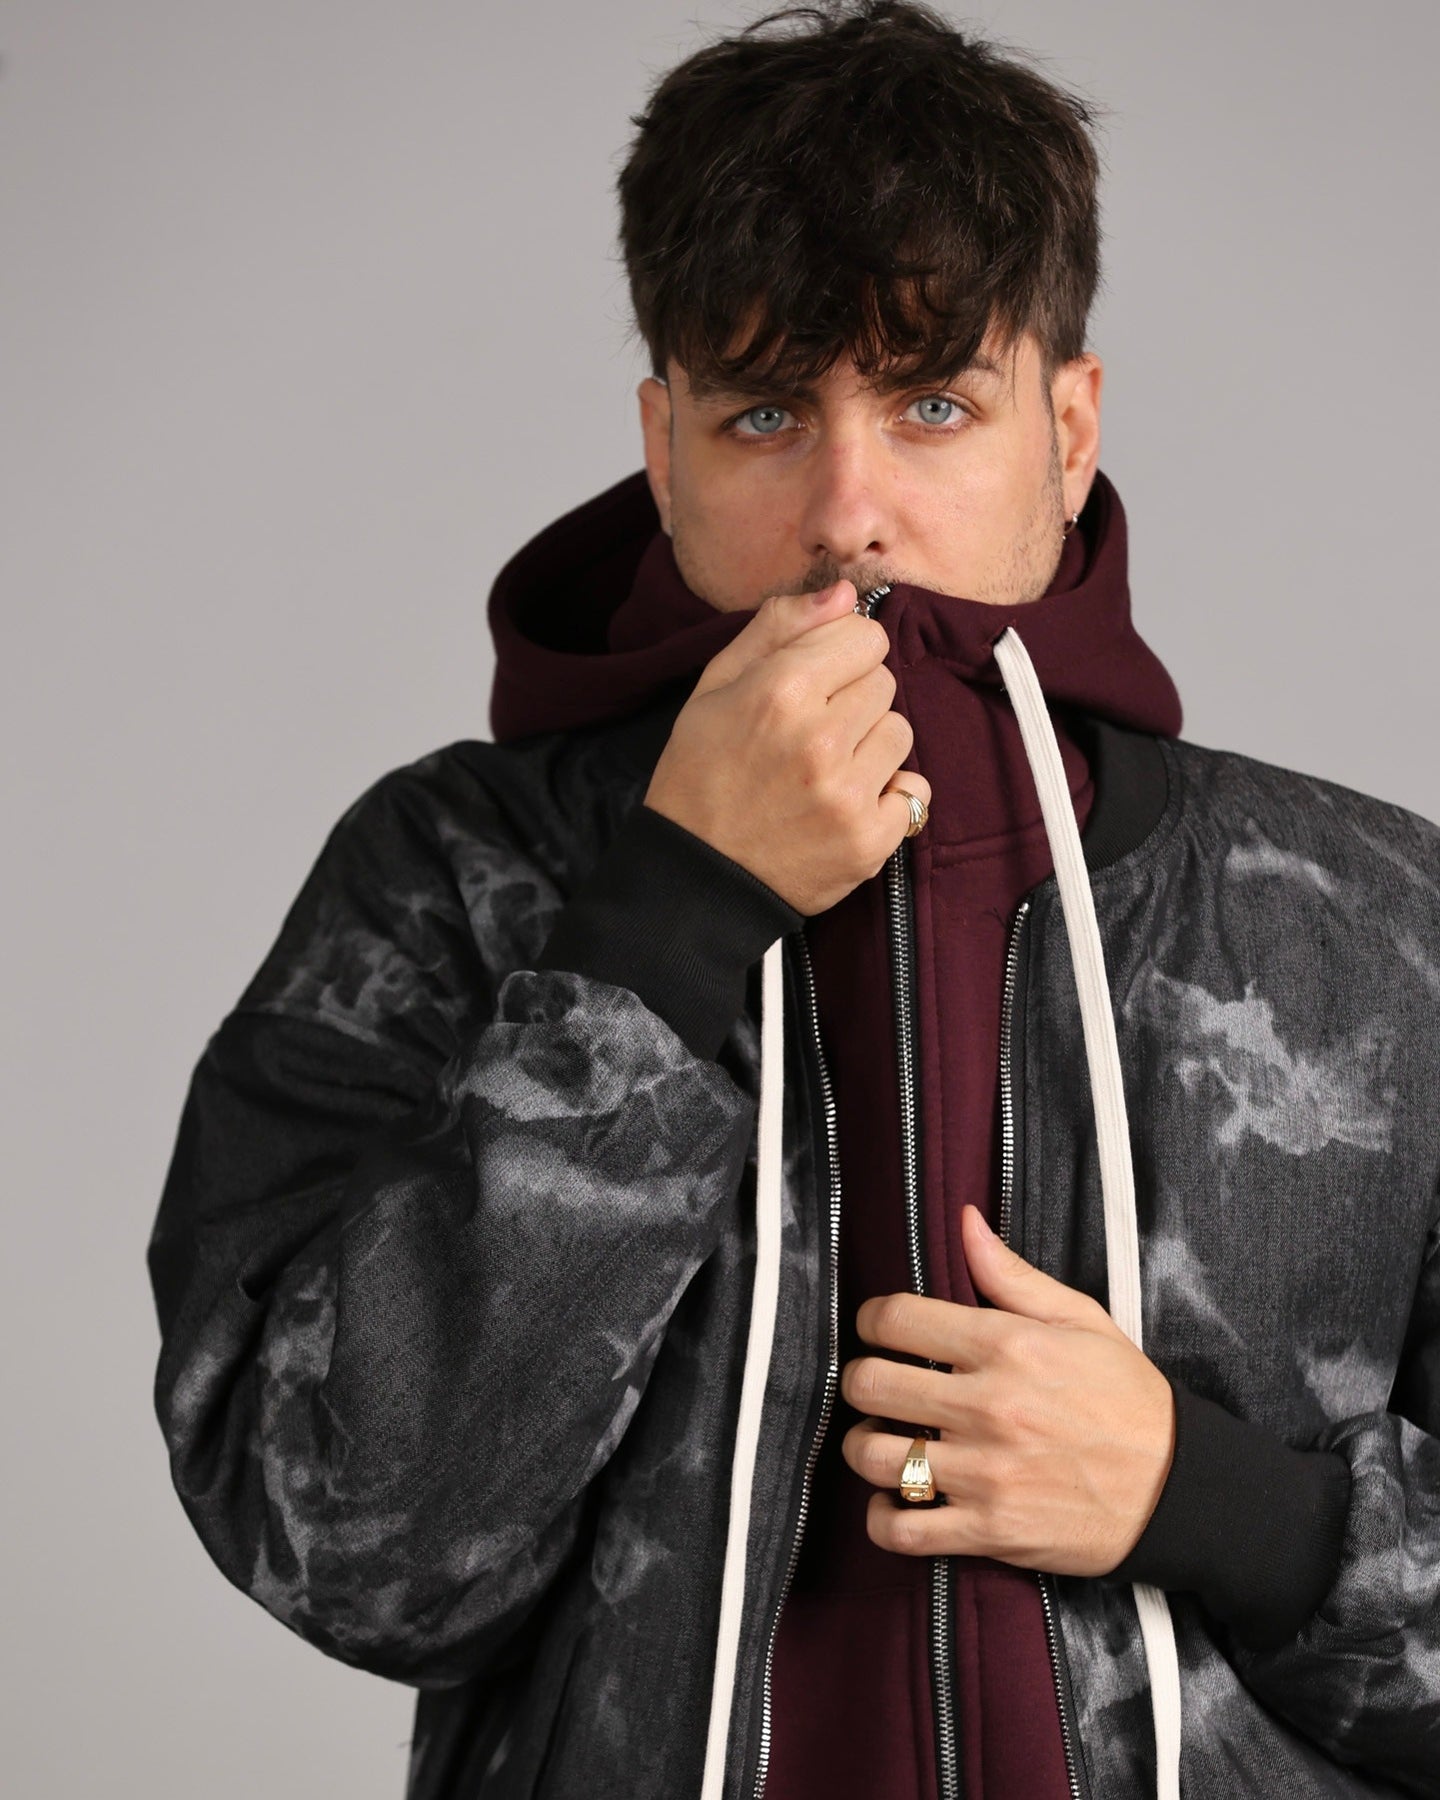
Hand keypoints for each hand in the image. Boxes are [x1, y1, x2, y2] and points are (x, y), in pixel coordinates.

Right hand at [642, 580, 932, 916]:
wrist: (695, 878)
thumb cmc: (700, 776)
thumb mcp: (714, 687)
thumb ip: (778, 629)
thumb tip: (843, 592)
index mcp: (780, 691)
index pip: (865, 636)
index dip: (841, 654)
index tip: (817, 680)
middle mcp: (820, 740)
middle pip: (884, 683)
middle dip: (853, 699)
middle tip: (810, 733)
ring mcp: (848, 794)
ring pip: (901, 732)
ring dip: (871, 746)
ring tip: (825, 769)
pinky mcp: (870, 841)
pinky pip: (915, 791)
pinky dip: (888, 796)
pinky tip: (845, 804)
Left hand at [838, 1204, 1174, 1576]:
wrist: (1176, 1489)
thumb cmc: (1126, 1398)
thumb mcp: (1080, 1320)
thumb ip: (1010, 1274)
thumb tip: (963, 1220)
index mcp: (1007, 1346)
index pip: (895, 1319)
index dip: (871, 1320)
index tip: (878, 1330)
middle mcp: (988, 1407)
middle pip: (870, 1384)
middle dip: (862, 1381)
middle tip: (878, 1386)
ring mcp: (986, 1473)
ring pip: (873, 1456)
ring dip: (866, 1446)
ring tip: (885, 1440)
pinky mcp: (990, 1530)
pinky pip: (902, 1529)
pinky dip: (883, 1518)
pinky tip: (896, 1500)